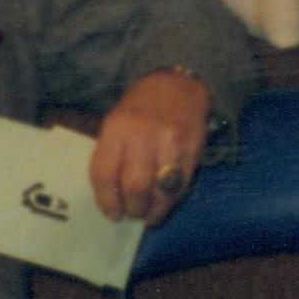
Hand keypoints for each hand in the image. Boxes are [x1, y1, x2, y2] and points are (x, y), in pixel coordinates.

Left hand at [89, 70, 213, 224]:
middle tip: (133, 213)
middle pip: (134, 187)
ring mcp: (171, 144)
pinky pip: (181, 187)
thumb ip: (111, 156)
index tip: (113, 214)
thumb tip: (111, 198)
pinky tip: (165, 201)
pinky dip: (171, 200)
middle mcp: (143, 135)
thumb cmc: (140, 108)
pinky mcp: (193, 151)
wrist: (178, 84)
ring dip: (154, 211)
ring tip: (149, 214)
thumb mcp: (116, 122)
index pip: (104, 173)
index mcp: (116, 128)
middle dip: (133, 208)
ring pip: (161, 192)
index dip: (106, 201)